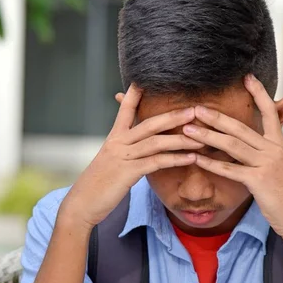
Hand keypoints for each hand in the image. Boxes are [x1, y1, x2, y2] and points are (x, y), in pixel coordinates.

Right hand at [59, 84, 202, 230]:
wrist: (82, 204)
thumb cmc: (98, 185)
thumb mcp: (110, 162)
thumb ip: (124, 150)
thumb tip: (136, 145)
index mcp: (114, 138)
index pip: (126, 109)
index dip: (136, 93)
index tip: (148, 79)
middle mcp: (118, 143)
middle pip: (149, 123)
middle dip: (173, 116)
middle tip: (194, 109)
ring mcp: (123, 157)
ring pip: (156, 142)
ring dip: (180, 138)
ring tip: (200, 136)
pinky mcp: (128, 173)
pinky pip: (156, 162)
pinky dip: (175, 159)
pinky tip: (191, 158)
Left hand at [183, 75, 282, 244]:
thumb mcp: (282, 166)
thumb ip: (271, 150)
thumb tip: (263, 140)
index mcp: (279, 144)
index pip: (269, 112)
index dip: (259, 94)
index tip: (247, 77)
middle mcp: (273, 150)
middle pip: (241, 127)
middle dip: (216, 117)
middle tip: (196, 107)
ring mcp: (266, 165)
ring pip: (232, 145)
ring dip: (207, 136)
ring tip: (188, 129)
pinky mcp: (258, 181)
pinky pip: (230, 170)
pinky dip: (211, 164)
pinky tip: (196, 158)